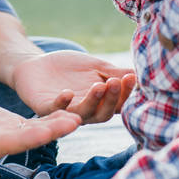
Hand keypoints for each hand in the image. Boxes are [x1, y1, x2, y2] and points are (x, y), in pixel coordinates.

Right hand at [0, 95, 80, 159]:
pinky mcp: (12, 126)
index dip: (27, 138)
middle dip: (52, 132)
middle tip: (75, 122)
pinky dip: (51, 116)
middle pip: (29, 139)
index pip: (7, 143)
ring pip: (37, 132)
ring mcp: (7, 136)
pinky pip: (36, 123)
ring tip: (79, 115)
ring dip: (57, 125)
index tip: (46, 131)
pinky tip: (67, 107)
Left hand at [12, 50, 135, 123]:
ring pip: (83, 114)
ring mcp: (65, 112)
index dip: (126, 94)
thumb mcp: (97, 66)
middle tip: (117, 81)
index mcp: (100, 103)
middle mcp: (85, 112)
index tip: (132, 77)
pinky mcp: (45, 109)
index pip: (118, 104)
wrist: (36, 64)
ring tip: (99, 85)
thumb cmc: (70, 67)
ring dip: (93, 101)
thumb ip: (116, 72)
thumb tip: (143, 72)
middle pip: (103, 114)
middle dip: (112, 98)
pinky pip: (54, 111)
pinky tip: (68, 92)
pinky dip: (62, 103)